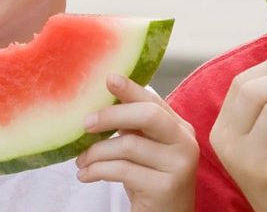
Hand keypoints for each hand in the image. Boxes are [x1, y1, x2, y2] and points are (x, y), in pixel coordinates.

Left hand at [76, 74, 197, 211]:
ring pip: (128, 145)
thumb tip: (101, 102)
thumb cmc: (149, 181)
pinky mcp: (166, 187)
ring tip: (81, 162)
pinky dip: (97, 170)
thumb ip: (132, 127)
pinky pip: (123, 170)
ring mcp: (179, 165)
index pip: (154, 102)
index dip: (131, 89)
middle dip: (111, 115)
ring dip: (96, 152)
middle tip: (85, 124)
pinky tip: (86, 175)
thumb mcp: (143, 150)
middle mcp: (185, 143)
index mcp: (180, 128)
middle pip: (148, 116)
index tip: (108, 78)